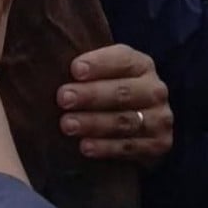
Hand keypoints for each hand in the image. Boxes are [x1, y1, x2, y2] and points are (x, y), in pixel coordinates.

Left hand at [57, 45, 173, 167]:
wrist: (139, 124)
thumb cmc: (107, 91)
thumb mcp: (101, 74)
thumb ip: (84, 69)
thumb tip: (47, 63)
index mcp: (140, 64)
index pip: (122, 59)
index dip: (99, 64)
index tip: (75, 69)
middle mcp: (154, 89)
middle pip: (122, 92)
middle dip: (91, 95)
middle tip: (63, 99)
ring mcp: (160, 118)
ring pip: (125, 121)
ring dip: (94, 123)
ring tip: (67, 125)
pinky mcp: (160, 144)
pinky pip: (130, 147)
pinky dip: (106, 148)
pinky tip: (85, 147)